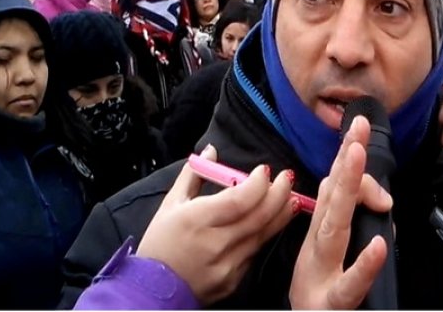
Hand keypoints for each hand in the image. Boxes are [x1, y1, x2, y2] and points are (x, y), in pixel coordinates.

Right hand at [137, 145, 296, 305]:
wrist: (151, 291)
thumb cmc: (160, 244)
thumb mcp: (170, 205)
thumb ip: (193, 175)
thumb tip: (211, 151)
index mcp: (196, 220)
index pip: (239, 200)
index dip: (258, 184)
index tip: (264, 170)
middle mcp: (214, 243)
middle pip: (258, 216)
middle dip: (279, 194)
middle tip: (287, 178)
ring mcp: (226, 265)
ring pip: (263, 235)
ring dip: (281, 214)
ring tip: (291, 197)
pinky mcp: (233, 280)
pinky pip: (255, 252)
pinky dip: (264, 235)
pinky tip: (271, 222)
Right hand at [289, 116, 393, 308]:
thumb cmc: (318, 292)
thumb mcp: (328, 248)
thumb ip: (344, 214)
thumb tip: (358, 188)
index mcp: (322, 233)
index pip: (334, 187)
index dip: (345, 154)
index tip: (358, 124)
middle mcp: (319, 247)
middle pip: (333, 198)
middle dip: (345, 161)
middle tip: (357, 129)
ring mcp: (323, 272)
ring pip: (335, 229)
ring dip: (348, 193)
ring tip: (359, 159)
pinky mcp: (332, 302)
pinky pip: (350, 284)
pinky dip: (364, 265)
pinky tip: (380, 246)